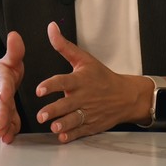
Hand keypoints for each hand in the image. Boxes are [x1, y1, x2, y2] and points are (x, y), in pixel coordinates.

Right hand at [0, 31, 25, 142]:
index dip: (3, 89)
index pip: (2, 83)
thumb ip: (14, 52)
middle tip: (1, 121)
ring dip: (0, 125)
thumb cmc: (1, 78)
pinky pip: (2, 127)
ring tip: (2, 132)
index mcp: (0, 78)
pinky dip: (5, 132)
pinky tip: (7, 138)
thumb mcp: (8, 63)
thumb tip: (15, 34)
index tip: (4, 95)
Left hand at [35, 21, 147, 142]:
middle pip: (67, 104)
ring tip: (53, 126)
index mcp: (81, 80)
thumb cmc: (102, 76)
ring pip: (74, 120)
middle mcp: (84, 97)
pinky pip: (81, 132)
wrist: (125, 96)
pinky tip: (63, 137)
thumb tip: (51, 28)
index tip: (40, 90)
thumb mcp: (84, 59)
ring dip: (63, 124)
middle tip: (41, 115)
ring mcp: (89, 112)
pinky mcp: (92, 125)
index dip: (52, 85)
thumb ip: (64, 46)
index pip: (65, 82)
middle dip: (54, 110)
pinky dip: (72, 135)